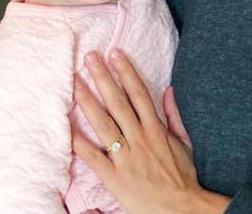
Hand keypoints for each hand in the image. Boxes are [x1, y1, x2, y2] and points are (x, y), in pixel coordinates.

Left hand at [72, 49, 229, 213]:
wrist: (183, 207)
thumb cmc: (184, 176)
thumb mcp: (184, 141)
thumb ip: (174, 115)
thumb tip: (169, 90)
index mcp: (156, 128)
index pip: (139, 93)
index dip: (126, 71)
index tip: (116, 53)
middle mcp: (140, 138)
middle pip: (118, 102)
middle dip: (104, 77)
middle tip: (90, 57)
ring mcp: (126, 157)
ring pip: (104, 124)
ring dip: (88, 101)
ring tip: (75, 82)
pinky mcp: (114, 178)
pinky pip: (93, 157)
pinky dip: (79, 142)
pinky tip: (67, 126)